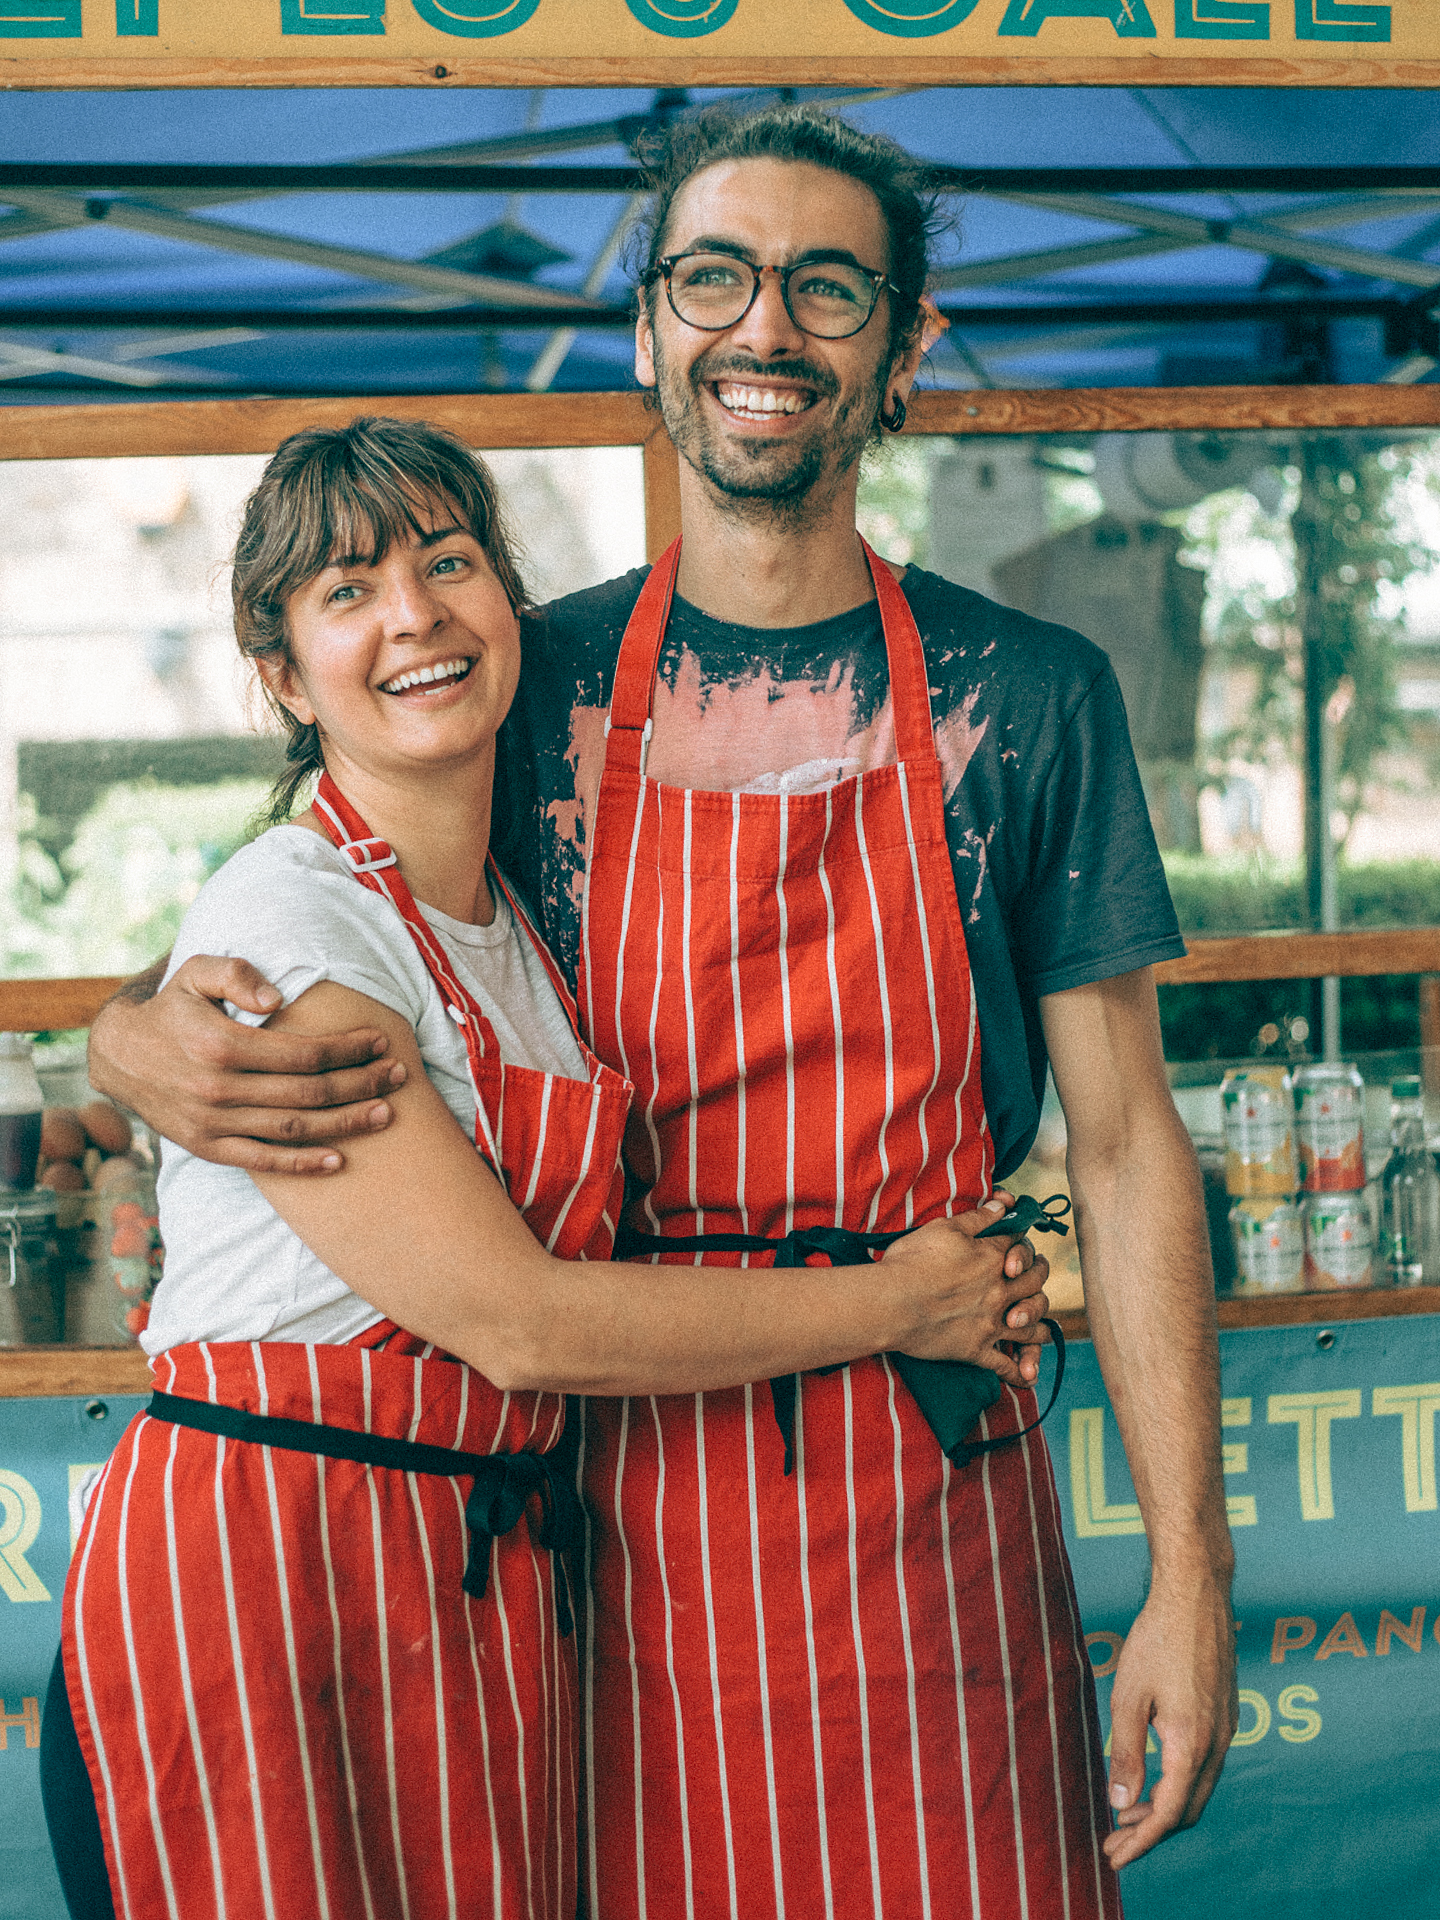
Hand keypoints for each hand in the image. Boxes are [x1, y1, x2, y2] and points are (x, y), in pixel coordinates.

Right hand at [87, 955, 407, 1173]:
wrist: (119, 1055)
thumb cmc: (173, 1007)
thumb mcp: (196, 972)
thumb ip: (236, 973)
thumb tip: (277, 996)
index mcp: (220, 1045)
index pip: (302, 1053)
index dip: (347, 1049)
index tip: (380, 1041)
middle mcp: (217, 1090)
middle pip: (308, 1092)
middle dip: (361, 1084)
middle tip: (399, 1076)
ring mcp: (212, 1124)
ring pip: (293, 1130)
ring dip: (345, 1123)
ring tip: (386, 1114)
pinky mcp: (207, 1148)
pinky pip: (262, 1162)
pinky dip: (302, 1165)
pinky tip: (340, 1160)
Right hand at [884, 1194, 1051, 1389]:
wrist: (891, 1303)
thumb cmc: (912, 1262)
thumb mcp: (944, 1228)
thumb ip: (979, 1217)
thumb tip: (1005, 1203)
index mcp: (993, 1257)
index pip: (1020, 1245)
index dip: (1021, 1241)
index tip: (1018, 1241)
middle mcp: (1000, 1291)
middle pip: (1035, 1283)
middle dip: (1039, 1275)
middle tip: (1037, 1273)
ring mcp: (991, 1323)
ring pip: (1032, 1326)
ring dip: (1040, 1324)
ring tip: (1041, 1326)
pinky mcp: (976, 1350)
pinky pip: (1005, 1365)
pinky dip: (1020, 1372)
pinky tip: (1028, 1377)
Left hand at [1103, 1572, 1237, 1867]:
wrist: (1197, 1593)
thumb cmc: (1158, 1638)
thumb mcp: (1129, 1696)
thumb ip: (1127, 1753)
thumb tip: (1120, 1803)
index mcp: (1192, 1745)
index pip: (1168, 1814)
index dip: (1141, 1842)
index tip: (1114, 1857)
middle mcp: (1217, 1744)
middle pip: (1188, 1811)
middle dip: (1151, 1832)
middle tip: (1115, 1841)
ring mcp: (1227, 1729)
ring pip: (1198, 1789)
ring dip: (1164, 1808)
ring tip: (1126, 1813)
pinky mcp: (1226, 1715)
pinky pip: (1205, 1766)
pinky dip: (1178, 1783)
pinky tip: (1152, 1775)